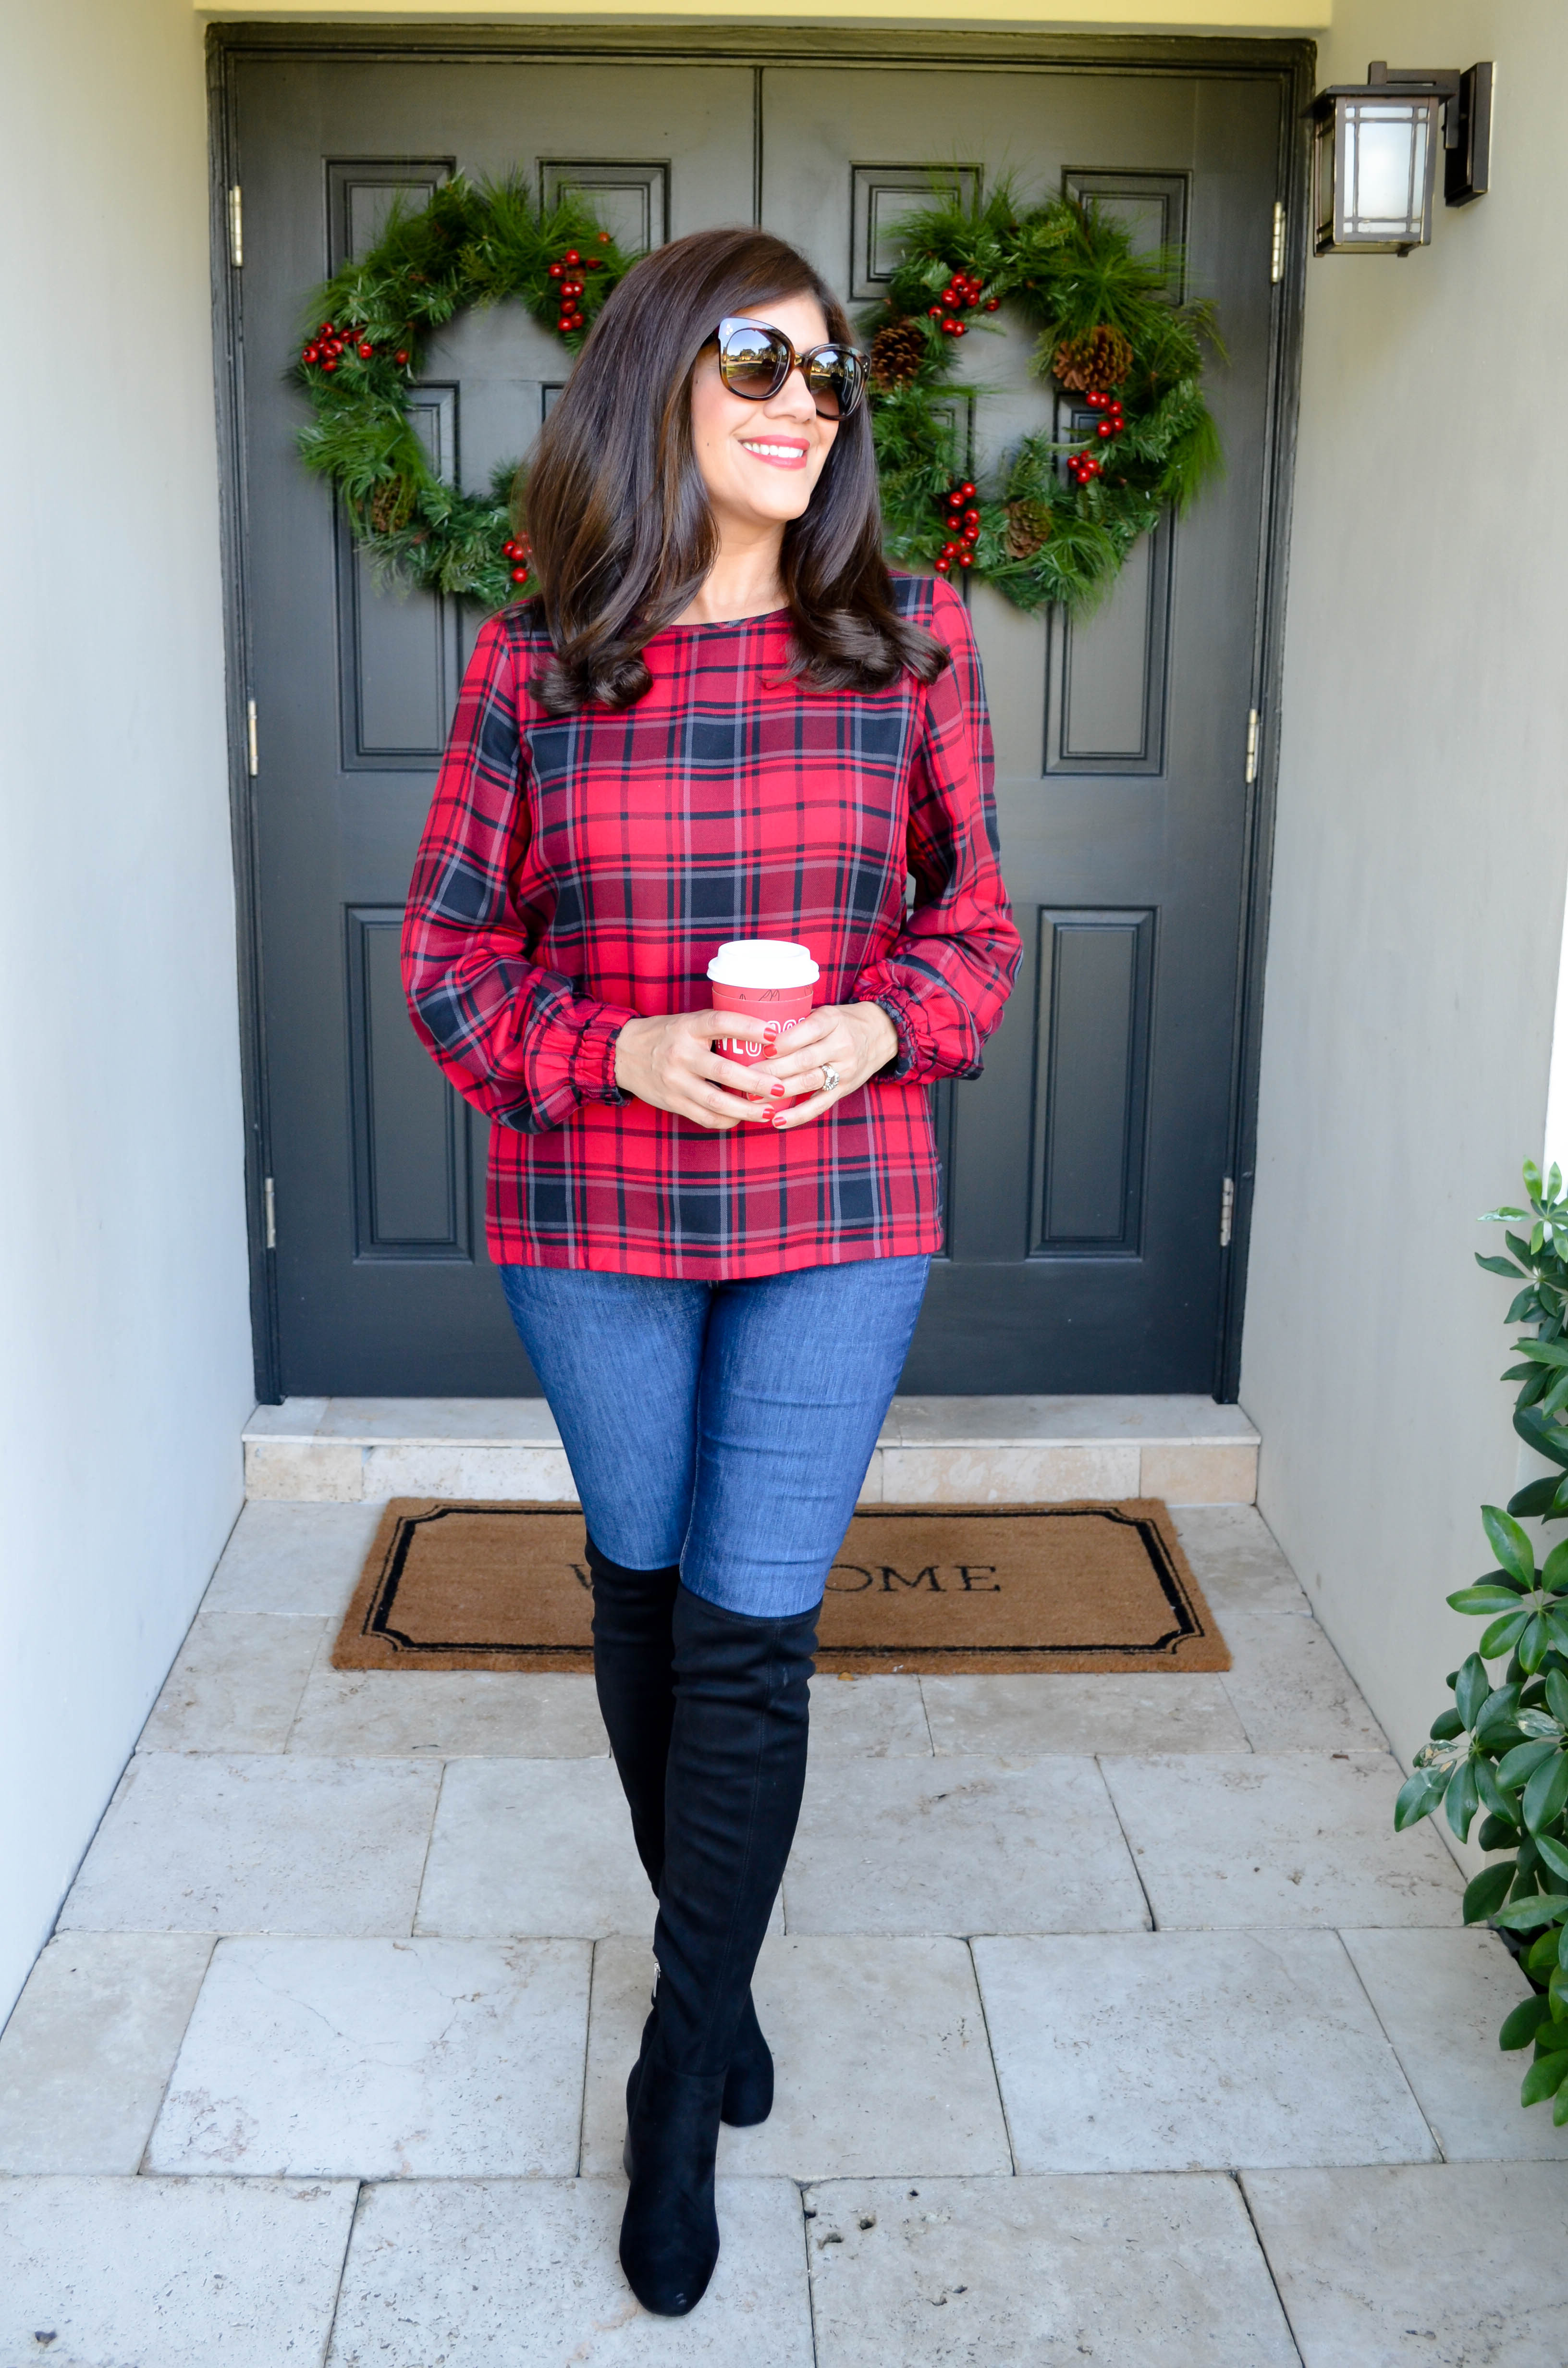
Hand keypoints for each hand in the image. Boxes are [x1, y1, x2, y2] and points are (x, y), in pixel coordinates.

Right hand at [613, 1008, 791, 1130]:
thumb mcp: (687, 1022)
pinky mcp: (672, 1102)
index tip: (773, 1035)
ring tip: (769, 1111)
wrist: (622, 1054)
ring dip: (747, 1110)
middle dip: (757, 1082)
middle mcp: (680, 1054)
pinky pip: (705, 1117)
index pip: (720, 1023)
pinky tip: (742, 1118)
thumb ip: (717, 1028)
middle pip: (724, 1071)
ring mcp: (675, 1081)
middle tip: (781, 1087)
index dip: (748, 1028)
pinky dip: (727, 1120)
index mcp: (687, 1027)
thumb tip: (765, 1036)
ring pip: (716, 1102)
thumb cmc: (666, 1035)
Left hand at [744, 1002, 899, 1130]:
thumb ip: (798, 1022)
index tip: (764, 1049)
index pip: (808, 1031)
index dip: (785, 1042)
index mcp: (833, 1021)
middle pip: (804, 1060)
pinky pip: (819, 1105)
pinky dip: (797, 1116)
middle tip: (746, 1076)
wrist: (881, 1033)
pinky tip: (777, 1121)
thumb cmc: (841, 1022)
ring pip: (808, 1083)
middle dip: (773, 1070)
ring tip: (753, 1098)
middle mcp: (841, 1046)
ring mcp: (844, 1070)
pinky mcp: (844, 1089)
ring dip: (779, 1092)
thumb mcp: (825, 1012)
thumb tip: (754, 1033)